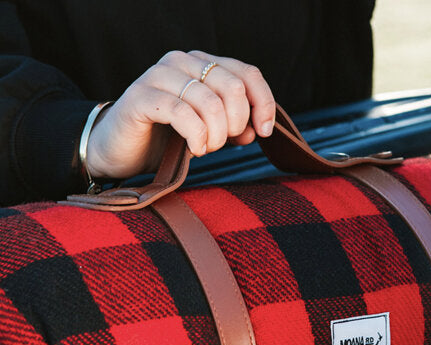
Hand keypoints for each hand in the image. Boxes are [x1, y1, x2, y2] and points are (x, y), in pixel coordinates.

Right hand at [86, 50, 275, 178]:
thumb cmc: (166, 137)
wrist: (121, 149)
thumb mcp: (210, 129)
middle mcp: (182, 62)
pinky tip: (195, 150)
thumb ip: (235, 124)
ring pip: (210, 102)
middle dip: (237, 123)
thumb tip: (257, 129)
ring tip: (206, 149)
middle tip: (223, 143)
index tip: (263, 131)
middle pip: (233, 87)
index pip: (247, 74)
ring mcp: (160, 76)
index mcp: (202, 64)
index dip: (263, 103)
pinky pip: (183, 114)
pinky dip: (197, 137)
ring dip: (216, 135)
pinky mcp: (142, 96)